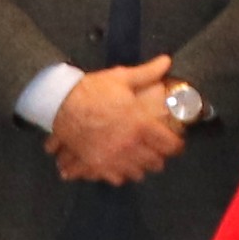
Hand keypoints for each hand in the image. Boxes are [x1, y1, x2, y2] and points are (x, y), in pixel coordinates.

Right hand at [49, 62, 185, 185]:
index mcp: (140, 124)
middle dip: (159, 157)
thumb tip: (166, 61)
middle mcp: (129, 145)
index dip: (176, 146)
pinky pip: (116, 178)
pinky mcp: (97, 164)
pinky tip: (122, 168)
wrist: (61, 104)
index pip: (168, 144)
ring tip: (141, 160)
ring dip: (142, 167)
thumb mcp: (121, 78)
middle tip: (158, 151)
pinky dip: (122, 174)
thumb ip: (147, 73)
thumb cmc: (92, 90)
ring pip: (137, 173)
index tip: (177, 144)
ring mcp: (113, 157)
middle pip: (155, 162)